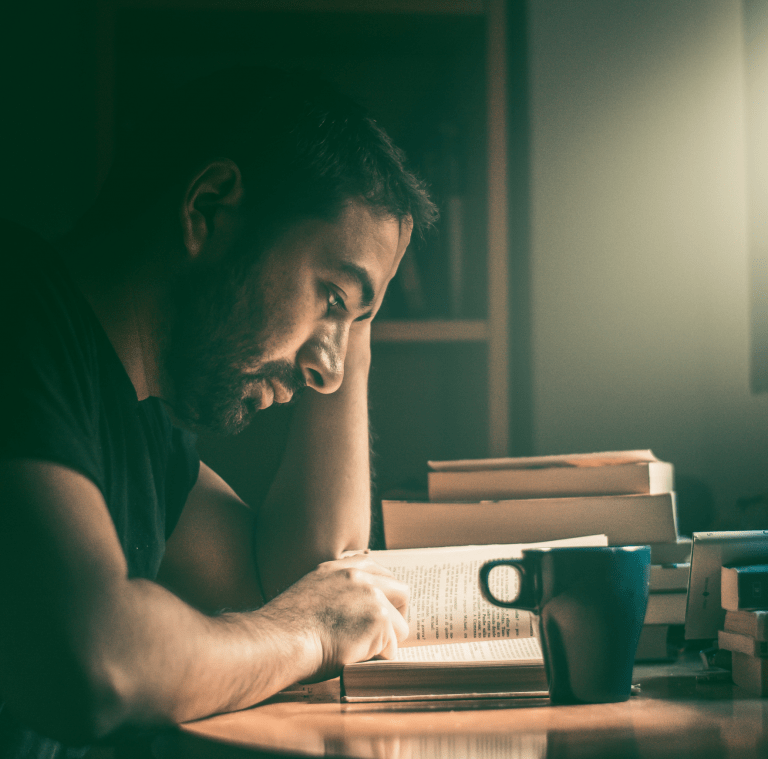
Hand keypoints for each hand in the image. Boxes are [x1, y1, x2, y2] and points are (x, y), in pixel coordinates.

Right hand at [257, 554, 408, 680]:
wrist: (280, 641)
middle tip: (386, 634)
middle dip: (398, 614)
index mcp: (339, 568)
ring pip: (400, 624)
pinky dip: (378, 657)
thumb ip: (335, 591)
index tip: (382, 608)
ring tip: (361, 651)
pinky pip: (391, 647)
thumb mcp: (309, 593)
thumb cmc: (286, 630)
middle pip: (401, 591)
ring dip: (386, 641)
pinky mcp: (378, 619)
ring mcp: (371, 596)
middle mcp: (358, 576)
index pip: (377, 570)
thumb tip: (354, 608)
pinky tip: (356, 658)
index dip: (384, 593)